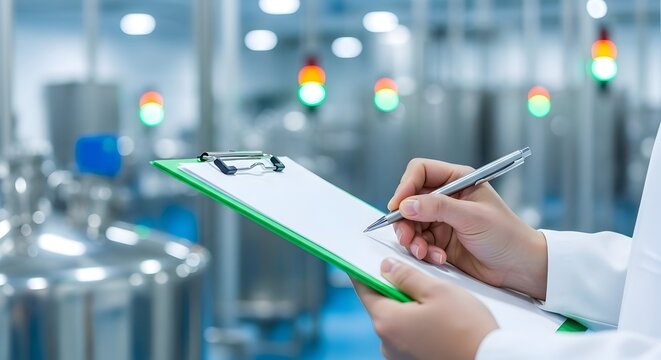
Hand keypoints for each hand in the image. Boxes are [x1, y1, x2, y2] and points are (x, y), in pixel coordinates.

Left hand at [353, 258, 497, 359]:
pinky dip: (418, 325)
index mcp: (387, 322)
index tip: (369, 260)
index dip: (366, 271)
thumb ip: (406, 276)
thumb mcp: (437, 290)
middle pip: (382, 305)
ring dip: (410, 308)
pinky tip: (440, 321)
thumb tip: (386, 267)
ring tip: (436, 302)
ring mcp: (399, 356)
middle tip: (418, 278)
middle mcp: (386, 342)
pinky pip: (408, 336)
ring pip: (397, 320)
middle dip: (396, 289)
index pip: (365, 289)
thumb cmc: (467, 328)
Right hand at [389, 158, 547, 299]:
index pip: (420, 171)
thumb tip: (405, 205)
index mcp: (458, 180)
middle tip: (406, 237)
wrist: (519, 267)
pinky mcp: (440, 240)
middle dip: (405, 220)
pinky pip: (419, 242)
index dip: (406, 186)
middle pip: (409, 200)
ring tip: (423, 252)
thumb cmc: (506, 236)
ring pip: (410, 223)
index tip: (398, 205)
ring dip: (413, 239)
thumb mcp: (472, 217)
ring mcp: (442, 219)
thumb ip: (438, 208)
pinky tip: (438, 258)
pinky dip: (423, 251)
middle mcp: (447, 197)